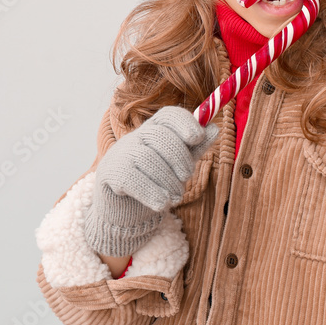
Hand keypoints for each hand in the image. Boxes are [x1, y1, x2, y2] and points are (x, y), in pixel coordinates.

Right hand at [83, 105, 218, 257]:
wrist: (123, 209)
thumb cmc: (154, 181)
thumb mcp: (177, 164)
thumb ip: (195, 148)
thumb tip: (214, 129)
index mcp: (154, 130)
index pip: (168, 115)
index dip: (185, 122)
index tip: (198, 137)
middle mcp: (136, 137)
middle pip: (160, 135)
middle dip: (179, 158)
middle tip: (187, 177)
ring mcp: (121, 154)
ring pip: (148, 158)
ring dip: (168, 181)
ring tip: (176, 197)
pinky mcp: (110, 173)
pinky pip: (132, 178)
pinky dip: (151, 192)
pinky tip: (161, 204)